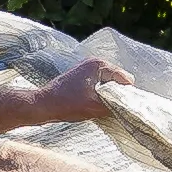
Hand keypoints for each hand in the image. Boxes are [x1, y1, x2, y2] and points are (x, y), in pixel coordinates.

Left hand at [0, 52, 126, 128]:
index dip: (127, 94)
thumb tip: (128, 108)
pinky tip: (98, 106)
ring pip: (109, 84)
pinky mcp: (82, 77)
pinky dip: (102, 95)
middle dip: (119, 94)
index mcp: (99, 65)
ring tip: (106, 108)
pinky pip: (100, 85)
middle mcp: (94, 62)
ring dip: (110, 96)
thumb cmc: (67, 104)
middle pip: (118, 80)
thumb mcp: (95, 107)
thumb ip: (115, 106)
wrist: (42, 105)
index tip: (126, 108)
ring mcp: (87, 69)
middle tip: (117, 109)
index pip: (125, 78)